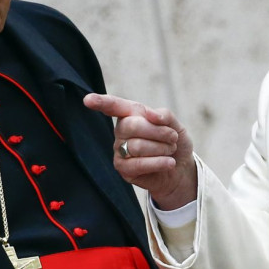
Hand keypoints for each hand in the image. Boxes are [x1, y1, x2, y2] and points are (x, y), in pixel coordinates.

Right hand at [83, 93, 196, 209]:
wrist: (181, 167)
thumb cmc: (173, 142)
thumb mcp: (174, 124)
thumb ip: (163, 115)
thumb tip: (150, 115)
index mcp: (130, 114)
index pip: (113, 106)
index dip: (100, 102)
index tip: (88, 100)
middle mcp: (121, 131)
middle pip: (132, 126)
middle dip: (159, 132)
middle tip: (172, 137)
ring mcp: (119, 150)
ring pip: (137, 146)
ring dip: (162, 148)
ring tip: (170, 150)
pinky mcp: (123, 169)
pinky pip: (138, 164)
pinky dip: (159, 162)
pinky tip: (169, 163)